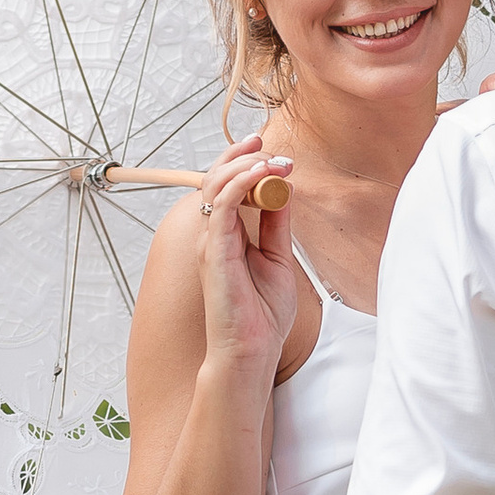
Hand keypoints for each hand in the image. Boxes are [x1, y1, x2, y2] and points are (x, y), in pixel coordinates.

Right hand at [193, 136, 295, 393]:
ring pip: (216, 184)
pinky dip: (241, 183)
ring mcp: (210, 242)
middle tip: (266, 142)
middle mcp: (213, 235)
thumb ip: (278, 225)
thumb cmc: (262, 315)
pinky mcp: (213, 251)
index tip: (271, 150)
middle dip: (240, 154)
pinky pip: (222, 204)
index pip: (227, 187)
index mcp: (228, 237)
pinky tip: (263, 174)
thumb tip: (284, 190)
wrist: (251, 352)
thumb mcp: (279, 259)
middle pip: (216, 178)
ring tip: (272, 159)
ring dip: (245, 164)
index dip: (244, 162)